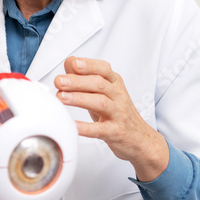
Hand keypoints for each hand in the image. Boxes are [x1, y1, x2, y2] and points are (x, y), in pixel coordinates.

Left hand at [54, 57, 168, 181]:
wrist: (140, 138)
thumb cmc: (118, 112)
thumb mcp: (104, 92)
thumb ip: (87, 77)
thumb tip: (70, 62)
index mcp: (115, 83)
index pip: (103, 69)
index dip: (88, 65)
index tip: (73, 63)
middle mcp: (118, 96)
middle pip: (99, 84)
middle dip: (77, 81)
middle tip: (59, 81)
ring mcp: (118, 114)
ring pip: (100, 103)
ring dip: (79, 99)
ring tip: (61, 97)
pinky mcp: (115, 132)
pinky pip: (100, 129)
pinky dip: (86, 128)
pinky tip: (73, 125)